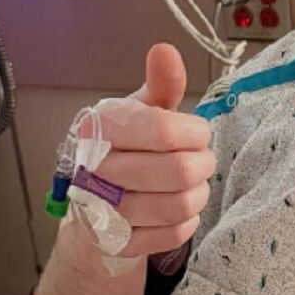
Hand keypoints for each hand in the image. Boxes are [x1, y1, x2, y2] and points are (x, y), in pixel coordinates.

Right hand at [82, 44, 214, 257]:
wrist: (93, 204)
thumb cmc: (124, 148)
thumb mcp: (142, 110)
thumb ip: (161, 83)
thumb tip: (165, 51)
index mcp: (100, 127)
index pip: (162, 129)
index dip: (193, 133)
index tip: (197, 133)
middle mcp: (94, 168)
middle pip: (179, 171)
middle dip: (201, 164)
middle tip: (199, 160)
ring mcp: (102, 210)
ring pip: (179, 205)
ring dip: (196, 193)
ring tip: (189, 183)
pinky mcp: (117, 242)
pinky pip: (173, 234)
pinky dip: (185, 220)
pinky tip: (175, 207)